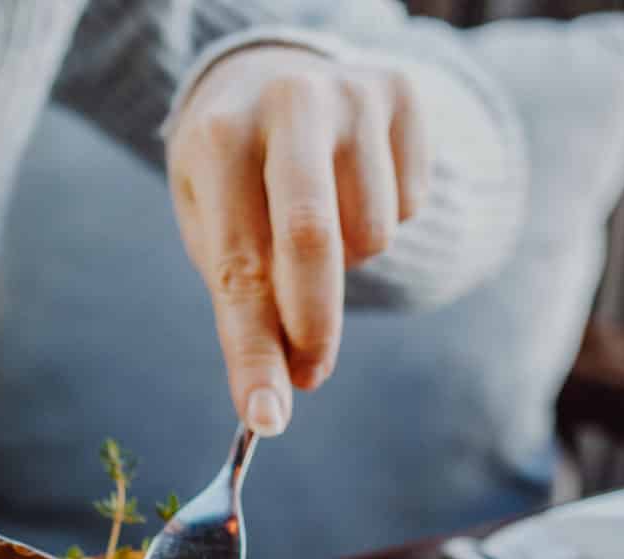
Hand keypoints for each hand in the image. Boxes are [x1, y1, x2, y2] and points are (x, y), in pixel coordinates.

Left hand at [166, 47, 427, 434]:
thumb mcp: (213, 225)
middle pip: (314, 240)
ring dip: (345, 265)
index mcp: (219, 137)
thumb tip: (271, 404)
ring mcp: (352, 91)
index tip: (266, 419)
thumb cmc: (232, 176)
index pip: (242, 266)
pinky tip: (352, 187)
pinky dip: (382, 219)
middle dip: (314, 326)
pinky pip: (410, 204)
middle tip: (308, 374)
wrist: (270, 73)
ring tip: (315, 225)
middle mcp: (288, 103)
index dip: (254, 352)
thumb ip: (243, 302)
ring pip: (372, 233)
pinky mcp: (404, 91)